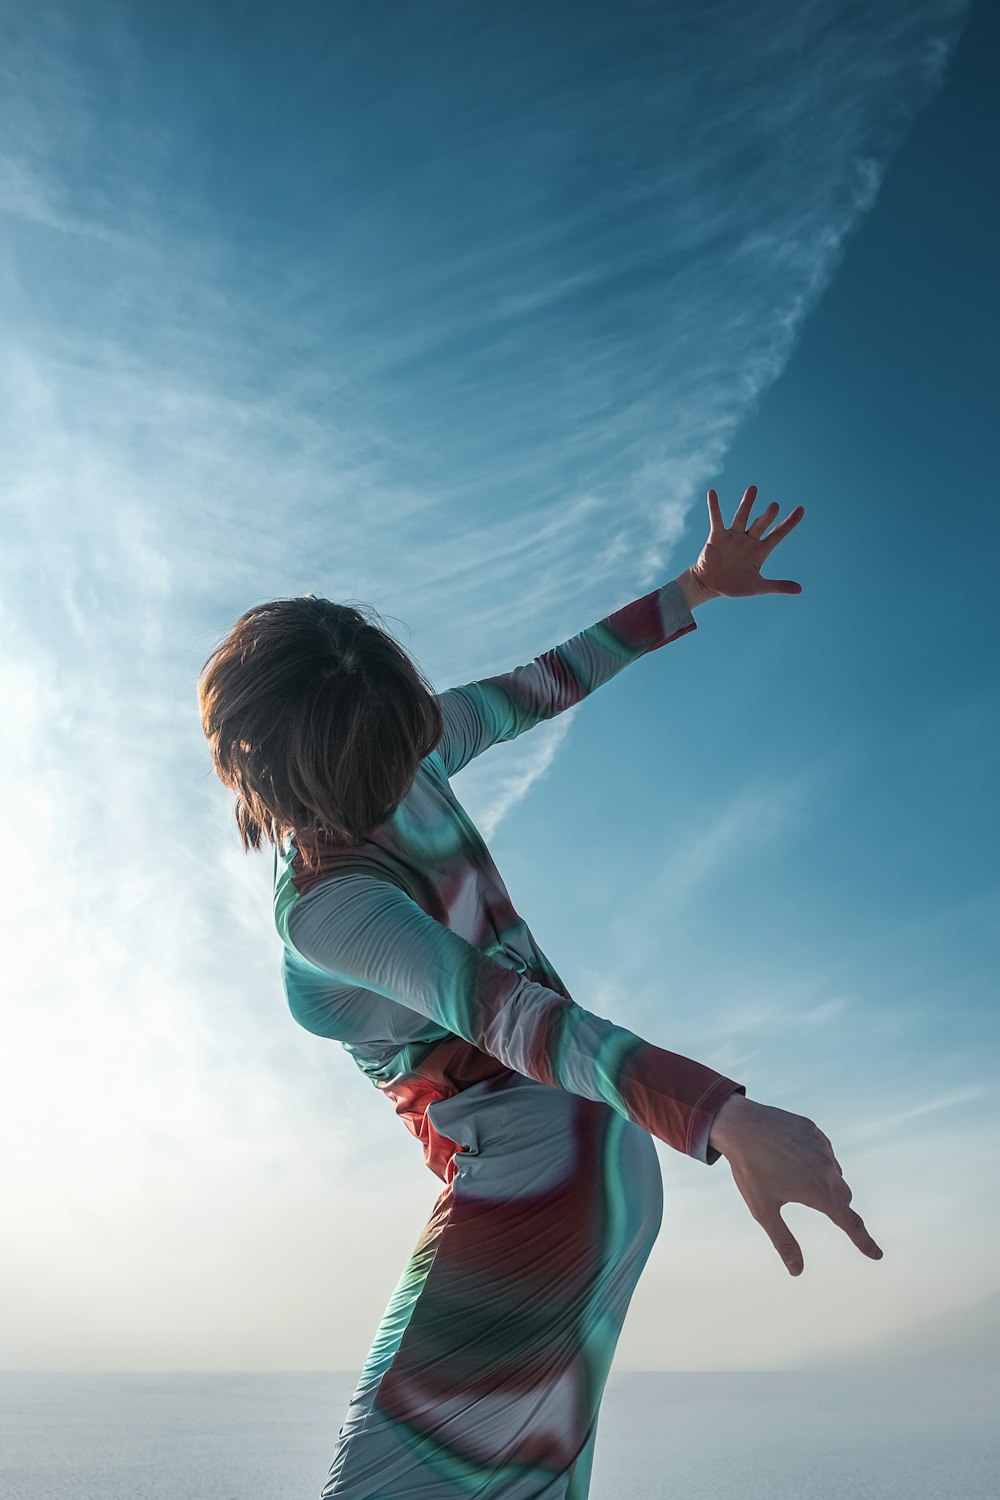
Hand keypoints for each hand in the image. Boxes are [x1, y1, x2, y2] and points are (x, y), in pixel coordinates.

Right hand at [691, 485, 804, 597]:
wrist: (710, 585)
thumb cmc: (734, 586)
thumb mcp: (758, 587)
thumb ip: (778, 586)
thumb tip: (800, 590)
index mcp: (760, 550)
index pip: (778, 534)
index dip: (789, 522)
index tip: (801, 509)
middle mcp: (748, 540)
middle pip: (761, 524)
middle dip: (767, 516)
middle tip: (775, 506)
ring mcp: (733, 536)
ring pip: (742, 517)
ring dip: (747, 503)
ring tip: (753, 489)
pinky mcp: (717, 536)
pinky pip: (716, 519)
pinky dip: (714, 507)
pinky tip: (712, 493)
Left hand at [708, 1093, 882, 1276]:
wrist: (739, 1124)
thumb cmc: (749, 1169)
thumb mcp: (763, 1209)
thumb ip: (783, 1241)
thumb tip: (796, 1271)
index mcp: (817, 1191)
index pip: (850, 1222)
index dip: (864, 1241)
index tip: (877, 1254)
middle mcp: (827, 1168)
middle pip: (844, 1197)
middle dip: (836, 1205)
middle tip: (810, 1200)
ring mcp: (822, 1146)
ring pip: (835, 1172)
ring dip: (826, 1180)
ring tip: (793, 1174)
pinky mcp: (814, 1130)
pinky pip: (824, 1150)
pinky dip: (816, 1159)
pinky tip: (792, 1155)